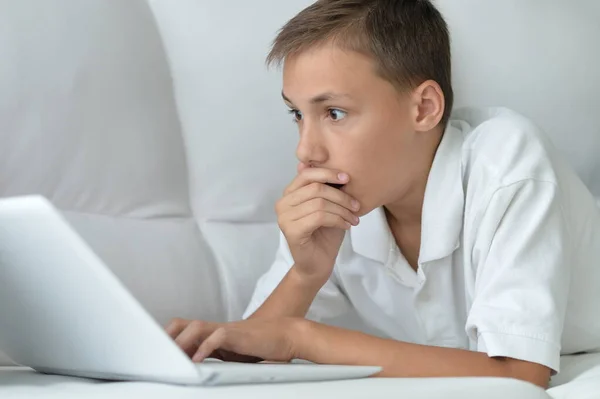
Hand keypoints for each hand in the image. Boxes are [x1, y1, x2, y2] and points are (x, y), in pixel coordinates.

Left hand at [165, 317, 300, 362]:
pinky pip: (217, 337)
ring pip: (196, 327)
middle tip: (157, 355)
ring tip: (172, 358)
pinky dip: (205, 347)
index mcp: (214, 334)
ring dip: (182, 343)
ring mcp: (228, 330)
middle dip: (168, 337)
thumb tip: (198, 369)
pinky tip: (198, 360)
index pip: (185, 331)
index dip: (170, 340)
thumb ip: (217, 358)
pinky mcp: (239, 335)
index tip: (158, 354)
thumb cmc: (264, 347)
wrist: (289, 335)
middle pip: (184, 324)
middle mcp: (217, 330)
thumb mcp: (235, 356)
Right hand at [276, 163, 360, 284]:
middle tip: (356, 205)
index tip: (348, 178)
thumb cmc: (324, 234)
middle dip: (340, 195)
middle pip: (316, 188)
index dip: (328, 173)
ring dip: (342, 209)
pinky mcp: (291, 231)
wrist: (318, 264)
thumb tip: (330, 162)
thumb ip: (327, 188)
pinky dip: (338, 219)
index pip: (307, 174)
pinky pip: (320, 217)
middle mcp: (282, 203)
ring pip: (320, 202)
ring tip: (353, 217)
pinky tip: (346, 225)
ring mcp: (284, 218)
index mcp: (289, 194)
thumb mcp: (329, 206)